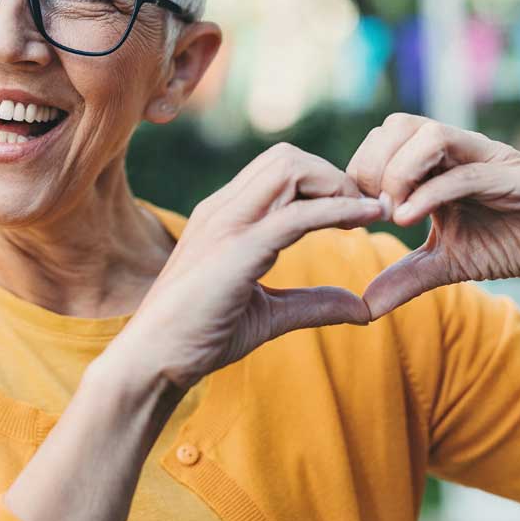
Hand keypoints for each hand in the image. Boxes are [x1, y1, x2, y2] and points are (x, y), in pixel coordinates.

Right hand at [121, 143, 384, 390]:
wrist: (152, 363)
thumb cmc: (201, 337)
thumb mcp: (269, 314)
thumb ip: (313, 303)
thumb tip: (362, 308)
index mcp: (226, 216)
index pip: (280, 169)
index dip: (325, 182)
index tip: (359, 210)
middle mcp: (223, 209)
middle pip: (289, 157)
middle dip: (334, 175)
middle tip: (366, 210)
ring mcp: (226, 224)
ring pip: (291, 168)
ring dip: (338, 185)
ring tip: (367, 213)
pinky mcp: (236, 250)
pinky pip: (297, 215)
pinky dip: (339, 209)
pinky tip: (367, 219)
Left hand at [345, 114, 519, 317]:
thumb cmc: (518, 242)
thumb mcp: (451, 264)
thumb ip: (408, 277)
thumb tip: (364, 307)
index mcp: (440, 164)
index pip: (384, 140)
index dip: (361, 171)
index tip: (357, 217)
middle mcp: (461, 152)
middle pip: (397, 125)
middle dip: (372, 166)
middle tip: (371, 212)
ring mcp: (488, 159)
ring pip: (429, 133)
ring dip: (399, 170)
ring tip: (393, 213)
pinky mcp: (515, 178)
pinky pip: (465, 173)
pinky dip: (430, 192)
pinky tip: (409, 220)